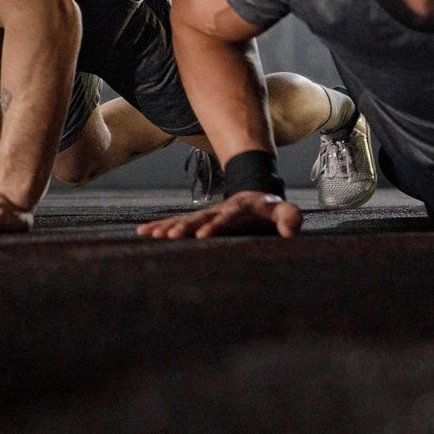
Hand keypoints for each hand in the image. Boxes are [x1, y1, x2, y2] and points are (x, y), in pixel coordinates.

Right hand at [137, 190, 302, 239]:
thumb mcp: (285, 211)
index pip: (228, 216)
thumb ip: (289, 218)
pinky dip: (160, 227)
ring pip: (185, 220)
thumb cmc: (271, 210)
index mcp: (241, 208)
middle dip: (185, 227)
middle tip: (170, 236)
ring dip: (168, 227)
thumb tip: (290, 232)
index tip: (202, 235)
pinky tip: (143, 233)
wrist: (255, 197)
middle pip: (200, 217)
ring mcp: (206, 214)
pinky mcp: (198, 221)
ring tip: (151, 235)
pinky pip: (177, 223)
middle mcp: (219, 210)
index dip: (215, 225)